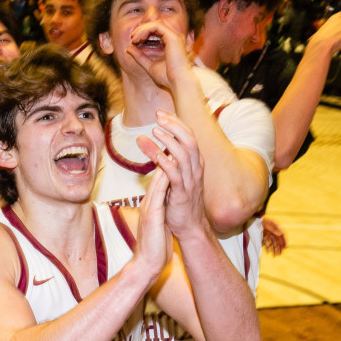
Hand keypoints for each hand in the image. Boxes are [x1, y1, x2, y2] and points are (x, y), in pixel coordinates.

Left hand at [126, 20, 193, 90]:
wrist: (179, 82)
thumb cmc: (168, 77)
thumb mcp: (149, 65)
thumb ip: (140, 57)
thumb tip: (128, 48)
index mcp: (171, 43)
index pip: (156, 31)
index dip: (144, 33)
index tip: (134, 41)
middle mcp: (174, 38)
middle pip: (156, 25)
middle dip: (142, 29)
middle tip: (132, 38)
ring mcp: (175, 36)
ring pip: (156, 24)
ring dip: (142, 29)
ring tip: (134, 39)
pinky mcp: (173, 37)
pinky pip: (156, 26)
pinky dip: (146, 30)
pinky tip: (139, 38)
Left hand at [137, 110, 206, 239]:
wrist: (190, 227)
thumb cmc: (179, 201)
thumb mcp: (171, 175)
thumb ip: (160, 157)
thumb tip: (146, 141)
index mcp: (194, 163)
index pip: (188, 136)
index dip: (176, 122)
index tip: (161, 113)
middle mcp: (195, 169)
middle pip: (189, 140)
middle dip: (174, 125)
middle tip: (158, 115)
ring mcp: (190, 181)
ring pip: (184, 154)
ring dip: (169, 141)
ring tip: (155, 131)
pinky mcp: (182, 193)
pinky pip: (175, 174)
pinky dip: (166, 162)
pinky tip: (156, 155)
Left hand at [262, 217, 287, 255]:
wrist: (254, 219)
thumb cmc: (262, 220)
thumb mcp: (268, 224)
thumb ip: (274, 229)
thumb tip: (280, 234)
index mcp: (276, 227)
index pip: (282, 235)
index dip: (285, 241)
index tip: (286, 247)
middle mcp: (273, 231)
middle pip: (278, 240)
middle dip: (279, 247)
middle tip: (280, 254)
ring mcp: (268, 233)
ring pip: (273, 242)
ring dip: (274, 248)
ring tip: (275, 255)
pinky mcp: (263, 235)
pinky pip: (267, 242)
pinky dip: (268, 247)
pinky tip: (269, 252)